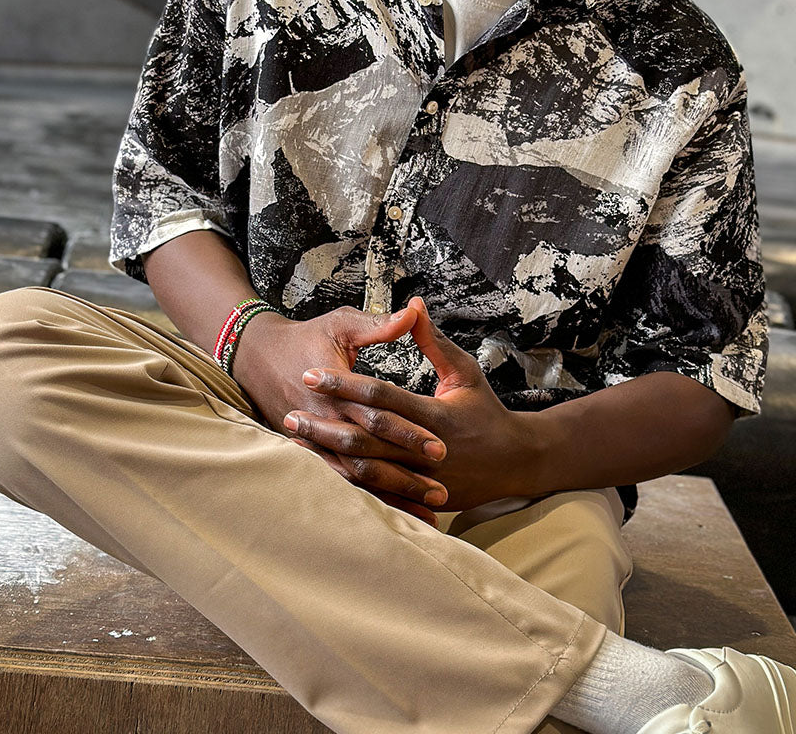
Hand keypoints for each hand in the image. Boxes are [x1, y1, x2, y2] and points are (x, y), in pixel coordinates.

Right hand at [232, 304, 448, 525]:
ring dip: (391, 495)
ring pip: (357, 476)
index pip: (378, 416)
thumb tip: (414, 312)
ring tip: (427, 511)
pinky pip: (343, 482)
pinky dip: (370, 499)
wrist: (257, 356)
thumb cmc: (304, 337)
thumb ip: (379, 324)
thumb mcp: (341, 324)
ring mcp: (317, 441)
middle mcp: (326, 421)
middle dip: (406, 474)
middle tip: (440, 489)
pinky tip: (396, 514)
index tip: (441, 446)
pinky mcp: (312, 452)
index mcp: (337, 391)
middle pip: (370, 454)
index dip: (409, 432)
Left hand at [288, 297, 529, 511]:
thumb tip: (412, 305)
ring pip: (364, 468)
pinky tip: (319, 467)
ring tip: (295, 440)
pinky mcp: (416, 496)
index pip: (380, 396)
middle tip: (288, 413)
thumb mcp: (465, 370)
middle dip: (323, 426)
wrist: (515, 462)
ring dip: (327, 453)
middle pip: (364, 437)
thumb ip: (433, 341)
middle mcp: (424, 449)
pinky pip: (374, 490)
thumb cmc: (487, 410)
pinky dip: (344, 478)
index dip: (344, 384)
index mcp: (435, 415)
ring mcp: (420, 478)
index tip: (311, 373)